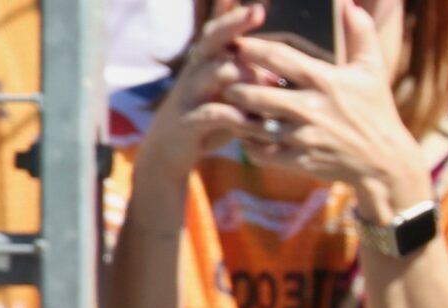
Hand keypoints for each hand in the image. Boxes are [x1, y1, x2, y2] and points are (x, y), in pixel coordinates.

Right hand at [138, 0, 271, 181]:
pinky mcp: (187, 121)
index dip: (232, 12)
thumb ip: (246, 84)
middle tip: (258, 9)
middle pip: (213, 38)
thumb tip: (278, 74)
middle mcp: (194, 70)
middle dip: (235, 23)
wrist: (168, 153)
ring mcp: (189, 93)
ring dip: (247, 76)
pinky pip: (215, 113)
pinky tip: (257, 122)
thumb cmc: (206, 121)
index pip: (219, 29)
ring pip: (217, 72)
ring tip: (275, 83)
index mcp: (205, 62)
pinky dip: (238, 117)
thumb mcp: (225, 98)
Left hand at [224, 3, 431, 215]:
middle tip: (223, 79)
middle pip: (257, 93)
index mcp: (325, 80)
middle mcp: (311, 108)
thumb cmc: (377, 111)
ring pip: (255, 126)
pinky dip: (250, 145)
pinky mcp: (302, 161)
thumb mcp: (373, 69)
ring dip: (237, 117)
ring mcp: (305, 137)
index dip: (251, 47)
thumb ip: (361, 33)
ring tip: (227, 107)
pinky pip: (263, 152)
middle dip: (235, 86)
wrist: (385, 162)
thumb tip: (349, 3)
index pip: (278, 57)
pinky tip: (246, 137)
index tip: (234, 43)